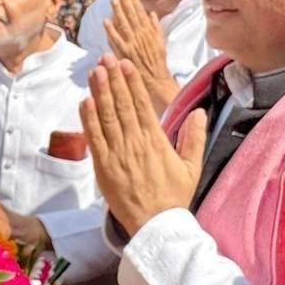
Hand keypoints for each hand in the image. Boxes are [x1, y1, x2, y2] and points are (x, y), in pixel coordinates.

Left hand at [79, 54, 206, 236]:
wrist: (156, 226)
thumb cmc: (174, 196)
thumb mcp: (192, 167)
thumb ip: (195, 138)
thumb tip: (199, 112)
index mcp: (156, 141)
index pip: (142, 105)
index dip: (132, 82)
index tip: (125, 64)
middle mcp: (135, 143)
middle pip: (122, 105)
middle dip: (113, 79)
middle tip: (106, 58)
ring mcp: (117, 155)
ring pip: (106, 117)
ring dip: (99, 92)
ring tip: (95, 71)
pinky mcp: (103, 167)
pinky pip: (94, 138)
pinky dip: (89, 119)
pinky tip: (85, 101)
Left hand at [105, 0, 177, 114]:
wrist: (156, 81)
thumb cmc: (158, 63)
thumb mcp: (160, 42)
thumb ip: (155, 27)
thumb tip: (151, 13)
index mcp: (149, 32)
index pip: (139, 12)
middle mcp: (141, 36)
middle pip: (132, 15)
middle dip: (125, 0)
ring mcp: (132, 44)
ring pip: (124, 25)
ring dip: (118, 11)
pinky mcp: (125, 54)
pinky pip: (116, 41)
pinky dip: (111, 31)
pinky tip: (106, 22)